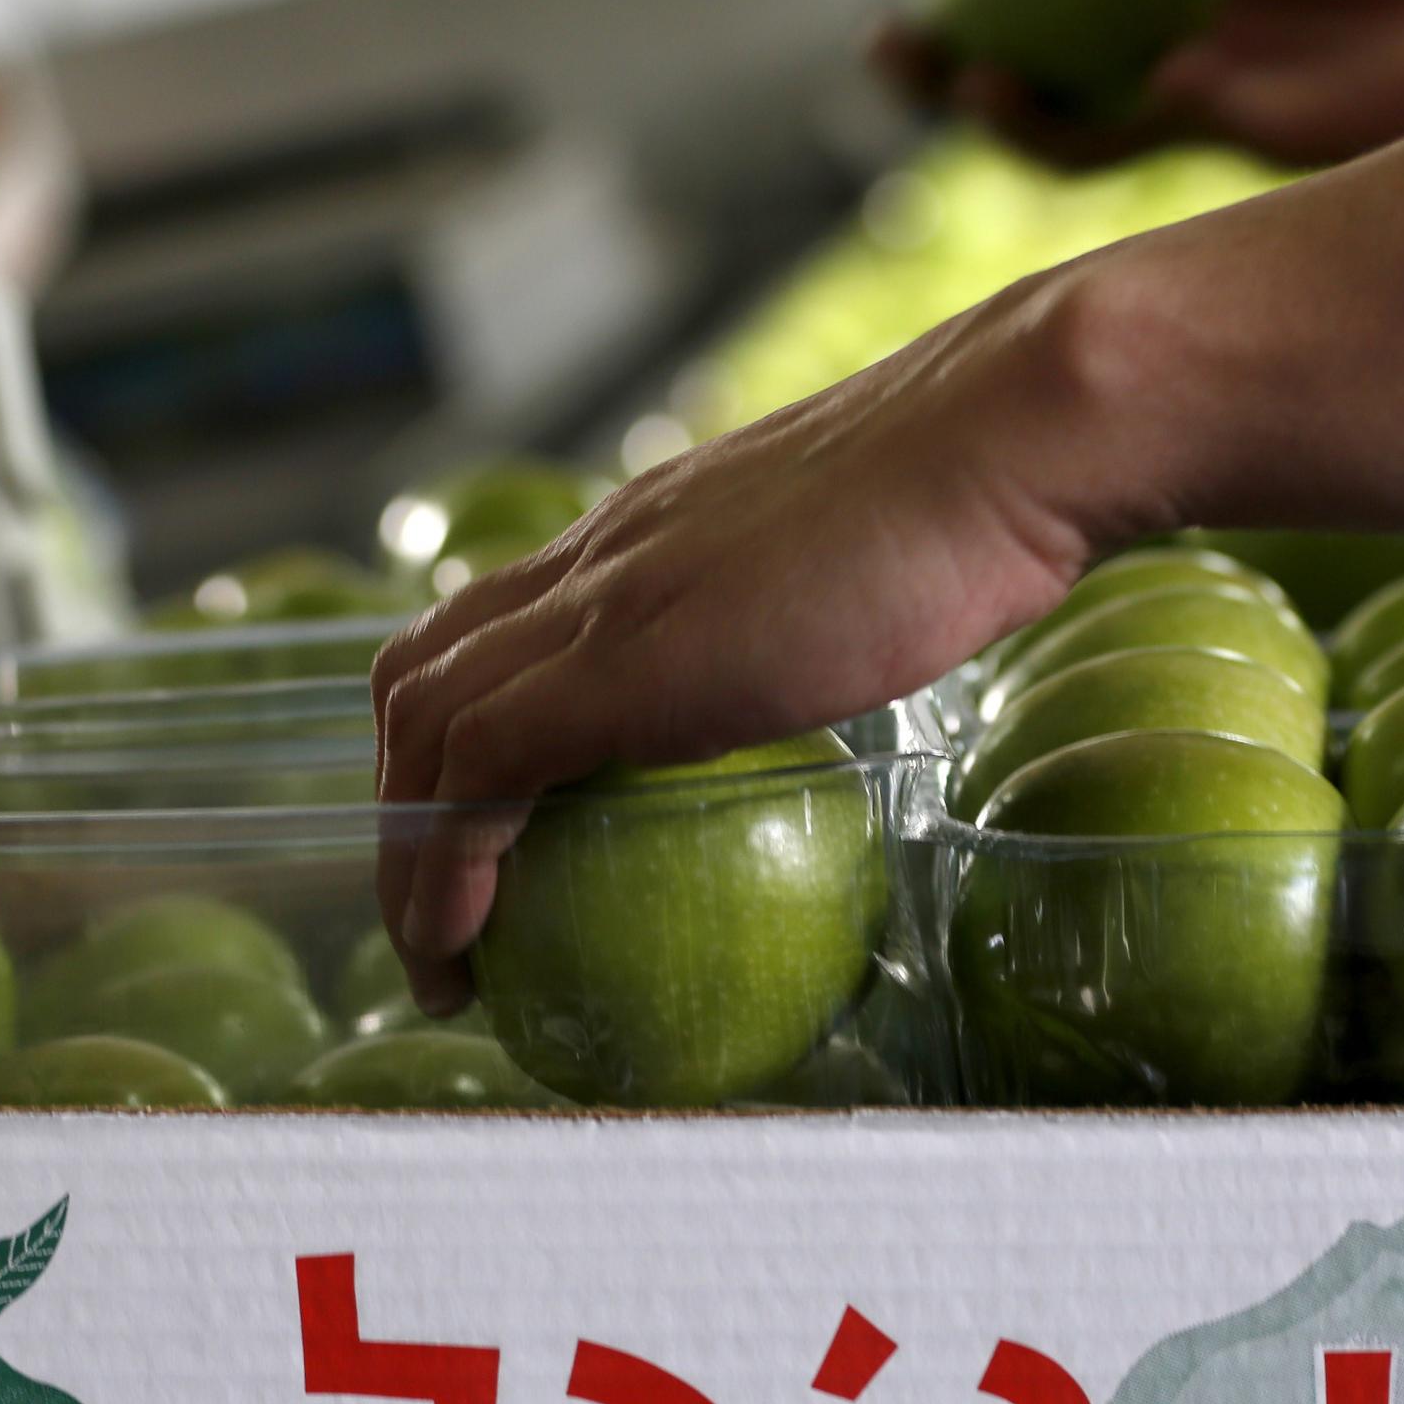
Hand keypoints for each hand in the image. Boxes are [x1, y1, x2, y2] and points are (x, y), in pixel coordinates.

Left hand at [370, 265, 1136, 1003]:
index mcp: (647, 530)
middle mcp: (599, 555)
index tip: (477, 824)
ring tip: (441, 959)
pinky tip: (467, 945)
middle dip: (400, 794)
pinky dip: (446, 867)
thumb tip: (844, 676)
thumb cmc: (982, 498)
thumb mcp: (865, 562)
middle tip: (441, 904)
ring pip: (425, 724)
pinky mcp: (622, 661)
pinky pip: (481, 773)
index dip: (452, 724)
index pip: (491, 620)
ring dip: (407, 855)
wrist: (1004, 445)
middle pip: (422, 672)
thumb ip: (817, 612)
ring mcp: (602, 601)